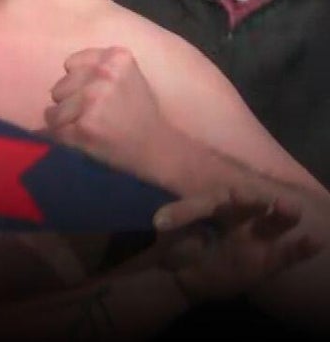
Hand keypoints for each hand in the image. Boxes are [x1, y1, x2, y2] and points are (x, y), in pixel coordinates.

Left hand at [43, 47, 178, 180]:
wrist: (157, 148)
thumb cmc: (139, 111)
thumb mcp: (126, 76)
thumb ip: (97, 67)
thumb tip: (63, 73)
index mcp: (116, 58)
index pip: (70, 64)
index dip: (77, 81)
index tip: (92, 93)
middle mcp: (104, 75)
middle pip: (59, 87)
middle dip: (69, 102)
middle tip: (93, 114)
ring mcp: (92, 100)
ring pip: (53, 111)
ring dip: (65, 122)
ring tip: (89, 127)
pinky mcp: (84, 126)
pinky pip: (54, 130)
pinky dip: (63, 138)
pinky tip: (82, 139)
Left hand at [153, 187, 321, 303]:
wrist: (184, 274)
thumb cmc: (179, 244)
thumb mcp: (170, 232)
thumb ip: (174, 225)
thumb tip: (161, 224)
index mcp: (217, 205)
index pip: (215, 200)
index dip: (207, 206)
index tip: (213, 205)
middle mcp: (241, 217)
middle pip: (253, 203)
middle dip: (254, 200)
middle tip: (257, 200)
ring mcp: (257, 239)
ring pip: (275, 223)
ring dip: (284, 215)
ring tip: (289, 208)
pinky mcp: (269, 261)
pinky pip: (288, 253)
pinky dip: (302, 247)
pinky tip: (315, 240)